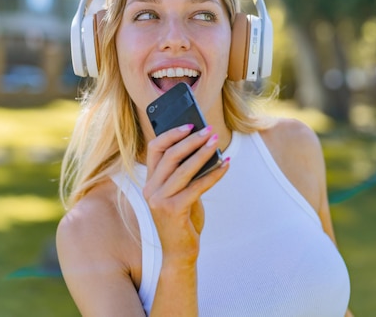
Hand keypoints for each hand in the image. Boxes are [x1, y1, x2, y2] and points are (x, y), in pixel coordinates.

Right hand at [143, 124, 228, 264]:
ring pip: (183, 169)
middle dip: (192, 140)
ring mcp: (159, 200)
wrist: (179, 252)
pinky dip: (213, 174)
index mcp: (149, 182)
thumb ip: (186, 174)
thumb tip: (205, 149)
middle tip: (209, 131)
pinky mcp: (173, 210)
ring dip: (203, 153)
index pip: (154, 149)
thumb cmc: (182, 219)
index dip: (171, 134)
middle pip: (169, 155)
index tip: (189, 124)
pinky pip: (197, 186)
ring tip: (217, 142)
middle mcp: (150, 189)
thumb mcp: (181, 192)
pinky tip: (225, 166)